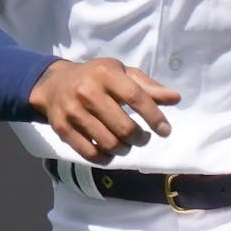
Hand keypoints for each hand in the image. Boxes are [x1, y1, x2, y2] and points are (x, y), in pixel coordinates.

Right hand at [28, 58, 181, 162]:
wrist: (54, 84)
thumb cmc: (96, 77)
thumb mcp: (122, 73)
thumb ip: (148, 86)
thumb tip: (175, 98)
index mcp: (105, 73)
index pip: (135, 97)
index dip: (154, 116)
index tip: (165, 130)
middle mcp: (87, 91)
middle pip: (123, 126)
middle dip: (139, 138)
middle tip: (143, 138)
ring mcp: (72, 112)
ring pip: (108, 143)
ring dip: (124, 149)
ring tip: (128, 144)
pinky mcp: (62, 129)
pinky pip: (90, 153)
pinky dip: (106, 158)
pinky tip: (111, 151)